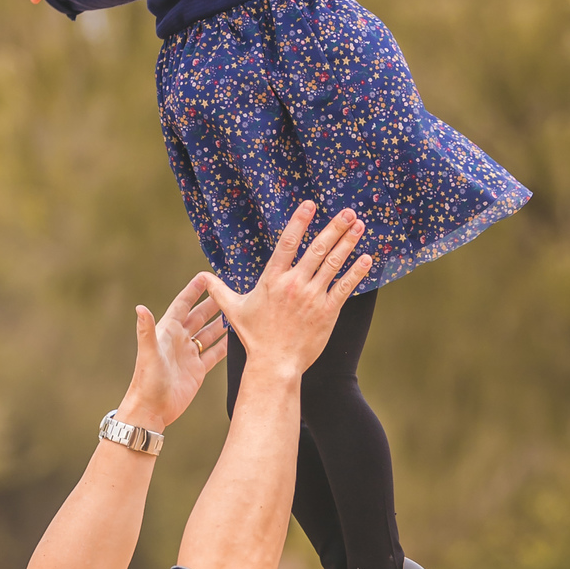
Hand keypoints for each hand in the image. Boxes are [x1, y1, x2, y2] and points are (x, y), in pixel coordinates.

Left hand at [118, 274, 228, 431]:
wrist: (152, 409)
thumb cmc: (147, 381)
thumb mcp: (149, 353)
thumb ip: (146, 330)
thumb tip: (140, 308)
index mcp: (168, 332)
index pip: (183, 304)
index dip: (193, 291)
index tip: (206, 276)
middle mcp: (179, 340)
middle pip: (199, 316)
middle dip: (213, 303)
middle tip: (229, 290)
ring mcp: (190, 355)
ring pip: (209, 333)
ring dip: (221, 323)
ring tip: (237, 311)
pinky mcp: (198, 370)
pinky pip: (214, 353)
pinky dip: (225, 346)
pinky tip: (236, 339)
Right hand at [202, 202, 370, 378]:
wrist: (274, 364)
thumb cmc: (255, 337)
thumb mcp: (234, 310)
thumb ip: (219, 290)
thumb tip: (203, 277)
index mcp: (272, 279)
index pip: (287, 243)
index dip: (299, 221)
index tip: (310, 204)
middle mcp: (293, 284)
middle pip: (317, 249)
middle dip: (334, 227)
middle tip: (348, 212)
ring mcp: (312, 297)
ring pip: (333, 263)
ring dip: (348, 243)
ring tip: (359, 226)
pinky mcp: (327, 312)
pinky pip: (344, 287)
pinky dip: (356, 272)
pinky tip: (367, 258)